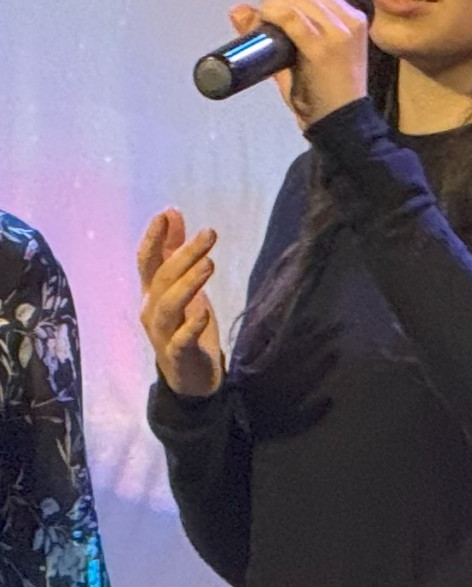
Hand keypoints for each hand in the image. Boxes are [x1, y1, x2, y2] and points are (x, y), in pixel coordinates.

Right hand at [137, 208, 222, 396]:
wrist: (189, 375)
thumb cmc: (184, 322)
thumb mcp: (181, 283)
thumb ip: (174, 248)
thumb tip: (171, 211)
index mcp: (151, 291)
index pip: (147, 261)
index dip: (153, 238)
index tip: (166, 214)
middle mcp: (151, 310)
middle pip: (163, 278)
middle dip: (185, 254)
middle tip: (209, 234)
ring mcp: (162, 333)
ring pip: (169, 306)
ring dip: (188, 284)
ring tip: (209, 264)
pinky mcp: (179, 354)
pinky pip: (181, 339)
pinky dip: (191, 326)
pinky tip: (204, 312)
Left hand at [229, 0, 368, 129]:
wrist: (342, 124)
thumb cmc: (324, 95)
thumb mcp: (301, 56)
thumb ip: (273, 32)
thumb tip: (238, 10)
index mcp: (352, 18)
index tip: (270, 7)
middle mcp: (350, 20)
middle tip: (263, 18)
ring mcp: (339, 32)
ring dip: (271, 5)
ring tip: (264, 25)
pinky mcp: (324, 47)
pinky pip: (291, 17)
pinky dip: (273, 16)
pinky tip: (266, 24)